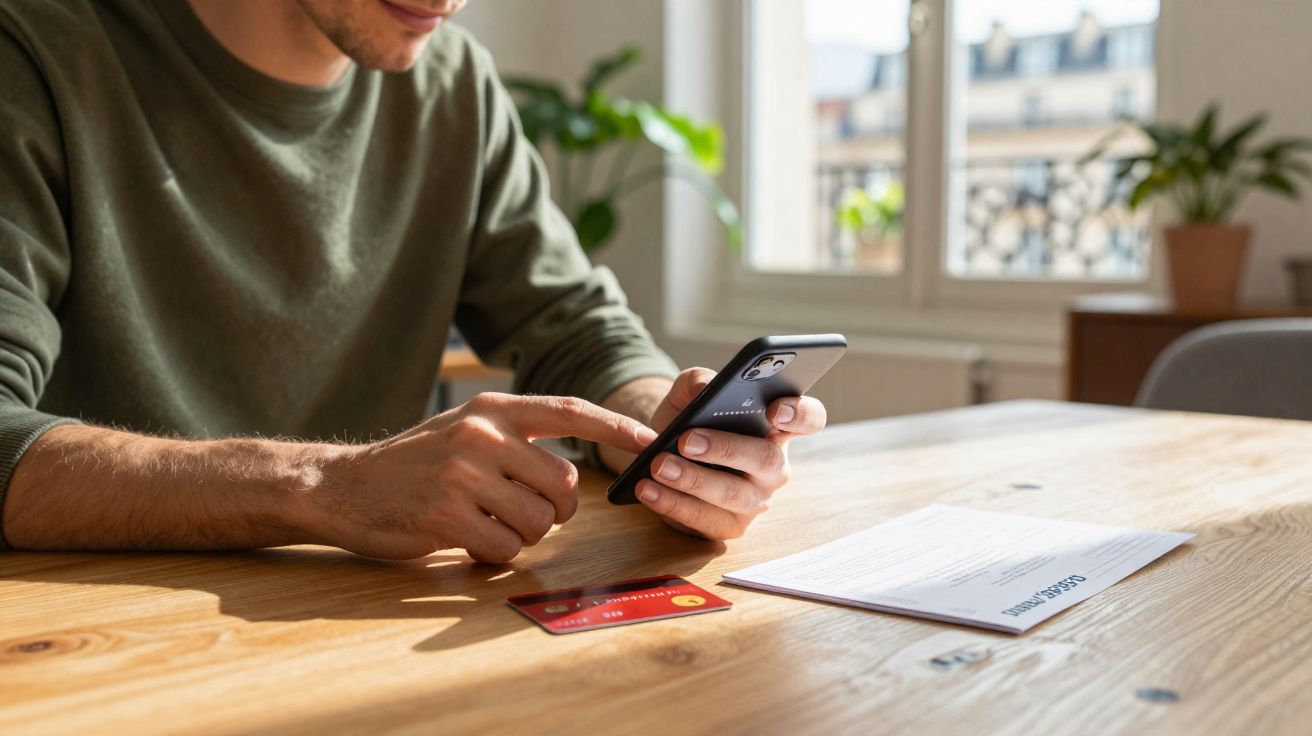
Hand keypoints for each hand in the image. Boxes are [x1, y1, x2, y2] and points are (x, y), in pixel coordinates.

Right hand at [303, 393, 655, 561]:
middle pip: (564, 484)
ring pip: (539, 521)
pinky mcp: (447, 516)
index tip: (649, 442)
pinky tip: (464, 538)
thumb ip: (515, 440)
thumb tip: (574, 474)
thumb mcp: (464, 431)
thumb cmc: (413, 464)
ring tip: (483, 522)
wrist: (341, 486)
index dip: (615, 428)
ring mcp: (464, 475)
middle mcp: (483, 436)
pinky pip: (505, 548)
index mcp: (492, 411)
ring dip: (520, 535)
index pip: (570, 411)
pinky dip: (493, 554)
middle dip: (554, 509)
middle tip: (520, 512)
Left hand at [636, 368, 827, 540]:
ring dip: (694, 480)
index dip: (800, 414)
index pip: (809, 418)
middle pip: (766, 459)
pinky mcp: (730, 526)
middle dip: (726, 449)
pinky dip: (673, 504)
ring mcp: (756, 499)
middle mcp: (774, 465)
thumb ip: (697, 381)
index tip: (775, 409)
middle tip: (687, 440)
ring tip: (659, 465)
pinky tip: (648, 489)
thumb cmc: (688, 419)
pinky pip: (705, 520)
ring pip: (734, 494)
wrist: (661, 452)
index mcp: (776, 426)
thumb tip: (706, 387)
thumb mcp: (688, 393)